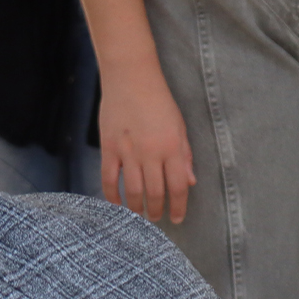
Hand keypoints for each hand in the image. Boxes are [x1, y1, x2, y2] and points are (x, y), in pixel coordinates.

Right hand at [97, 61, 195, 223]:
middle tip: (156, 220)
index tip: (178, 218)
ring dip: (136, 208)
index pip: (178, 186)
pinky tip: (116, 204)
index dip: (178, 206)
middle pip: (155, 192)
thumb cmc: (158, 99)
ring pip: (132, 190)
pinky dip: (112, 195)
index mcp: (172, 147)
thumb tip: (190, 181)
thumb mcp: (179, 125)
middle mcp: (151, 153)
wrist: (130, 79)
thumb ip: (184, 154)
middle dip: (156, 211)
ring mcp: (128, 152)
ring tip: (138, 216)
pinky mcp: (109, 149)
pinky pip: (109, 179)